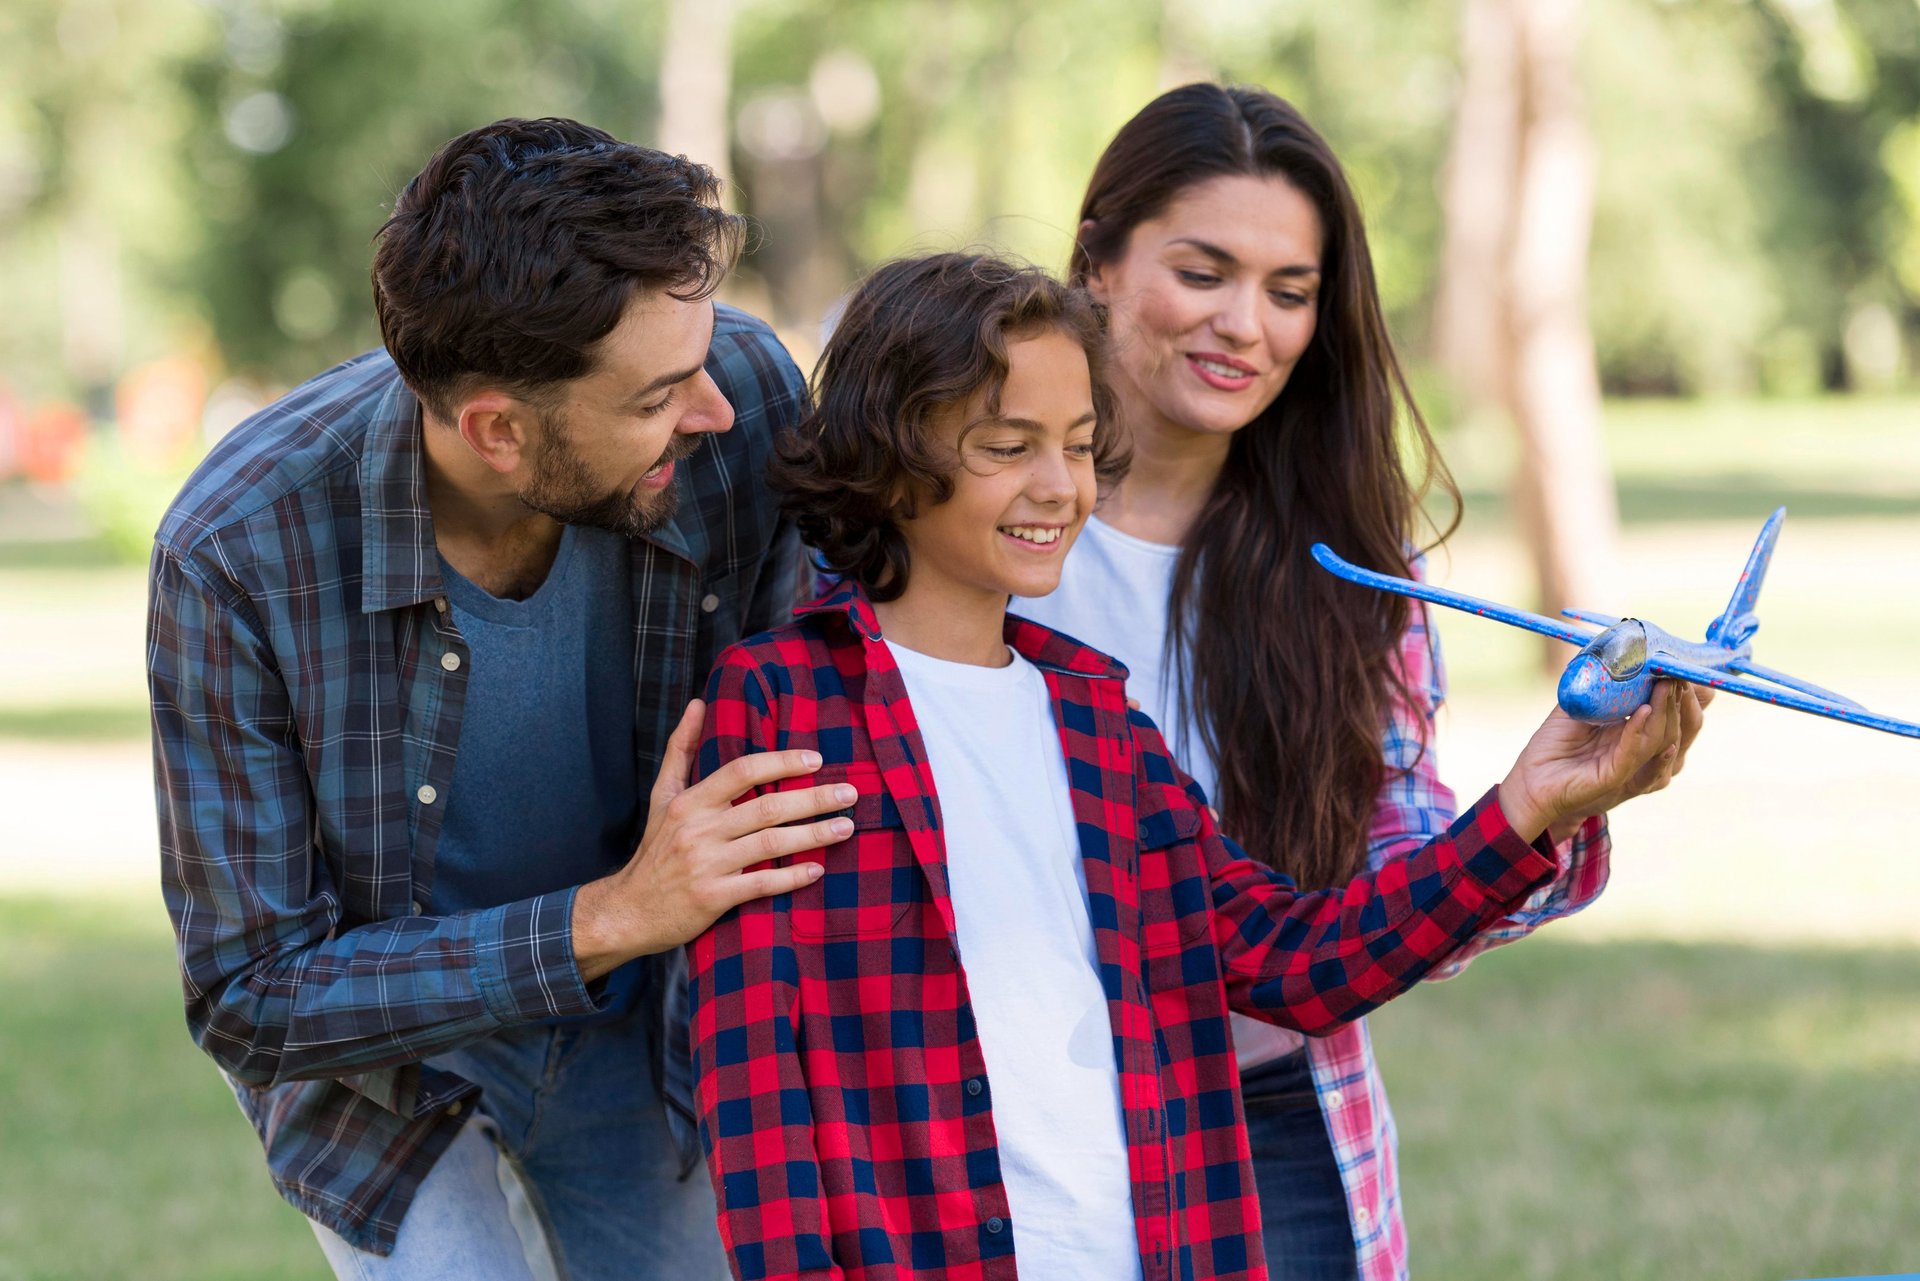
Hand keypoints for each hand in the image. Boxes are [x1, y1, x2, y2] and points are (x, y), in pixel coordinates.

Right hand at [571, 699, 853, 979]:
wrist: (629, 911)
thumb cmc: (654, 851)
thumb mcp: (661, 796)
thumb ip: (681, 750)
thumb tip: (698, 703)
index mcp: (690, 802)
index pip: (742, 771)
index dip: (782, 762)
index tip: (816, 759)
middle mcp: (699, 830)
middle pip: (766, 807)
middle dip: (813, 798)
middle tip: (848, 793)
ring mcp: (707, 865)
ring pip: (770, 843)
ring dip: (813, 834)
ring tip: (846, 828)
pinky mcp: (714, 898)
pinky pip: (762, 883)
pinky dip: (792, 876)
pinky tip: (818, 869)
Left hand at [1497, 682, 1687, 843]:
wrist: (1530, 781)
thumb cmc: (1556, 745)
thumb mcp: (1581, 707)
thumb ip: (1601, 683)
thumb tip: (1616, 649)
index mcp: (1643, 734)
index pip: (1680, 713)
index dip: (1690, 692)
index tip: (1685, 664)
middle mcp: (1646, 754)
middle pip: (1683, 727)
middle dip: (1685, 699)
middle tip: (1680, 672)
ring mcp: (1634, 769)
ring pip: (1664, 740)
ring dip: (1667, 711)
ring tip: (1666, 684)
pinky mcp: (1614, 781)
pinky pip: (1633, 755)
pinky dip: (1640, 732)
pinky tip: (1645, 712)